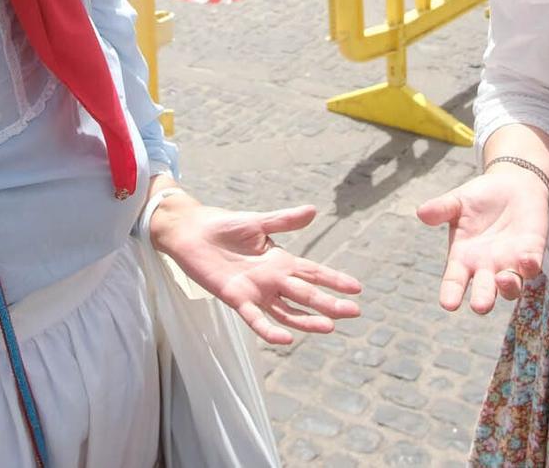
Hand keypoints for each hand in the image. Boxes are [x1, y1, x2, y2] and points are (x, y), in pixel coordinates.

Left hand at [150, 200, 362, 344]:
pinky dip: (269, 330)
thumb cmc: (224, 226)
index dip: (334, 280)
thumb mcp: (258, 222)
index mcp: (280, 260)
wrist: (190, 232)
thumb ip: (284, 221)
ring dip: (307, 321)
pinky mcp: (236, 298)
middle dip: (330, 304)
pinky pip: (255, 319)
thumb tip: (313, 210)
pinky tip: (286, 338)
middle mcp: (272, 280)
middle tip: (354, 312)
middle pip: (306, 294)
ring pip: (287, 311)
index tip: (357, 289)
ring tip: (330, 327)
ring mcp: (255, 291)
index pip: (314, 272)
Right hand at [416, 165, 548, 313]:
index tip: (448, 304)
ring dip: (508, 287)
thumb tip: (421, 212)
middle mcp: (486, 267)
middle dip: (483, 300)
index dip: (451, 293)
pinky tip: (526, 259)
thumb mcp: (457, 201)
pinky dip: (530, 265)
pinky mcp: (532, 253)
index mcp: (463, 258)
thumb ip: (441, 208)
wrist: (512, 185)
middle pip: (485, 292)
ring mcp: (510, 263)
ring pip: (511, 287)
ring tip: (502, 279)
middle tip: (480, 306)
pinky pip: (532, 266)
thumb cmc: (479, 198)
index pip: (455, 282)